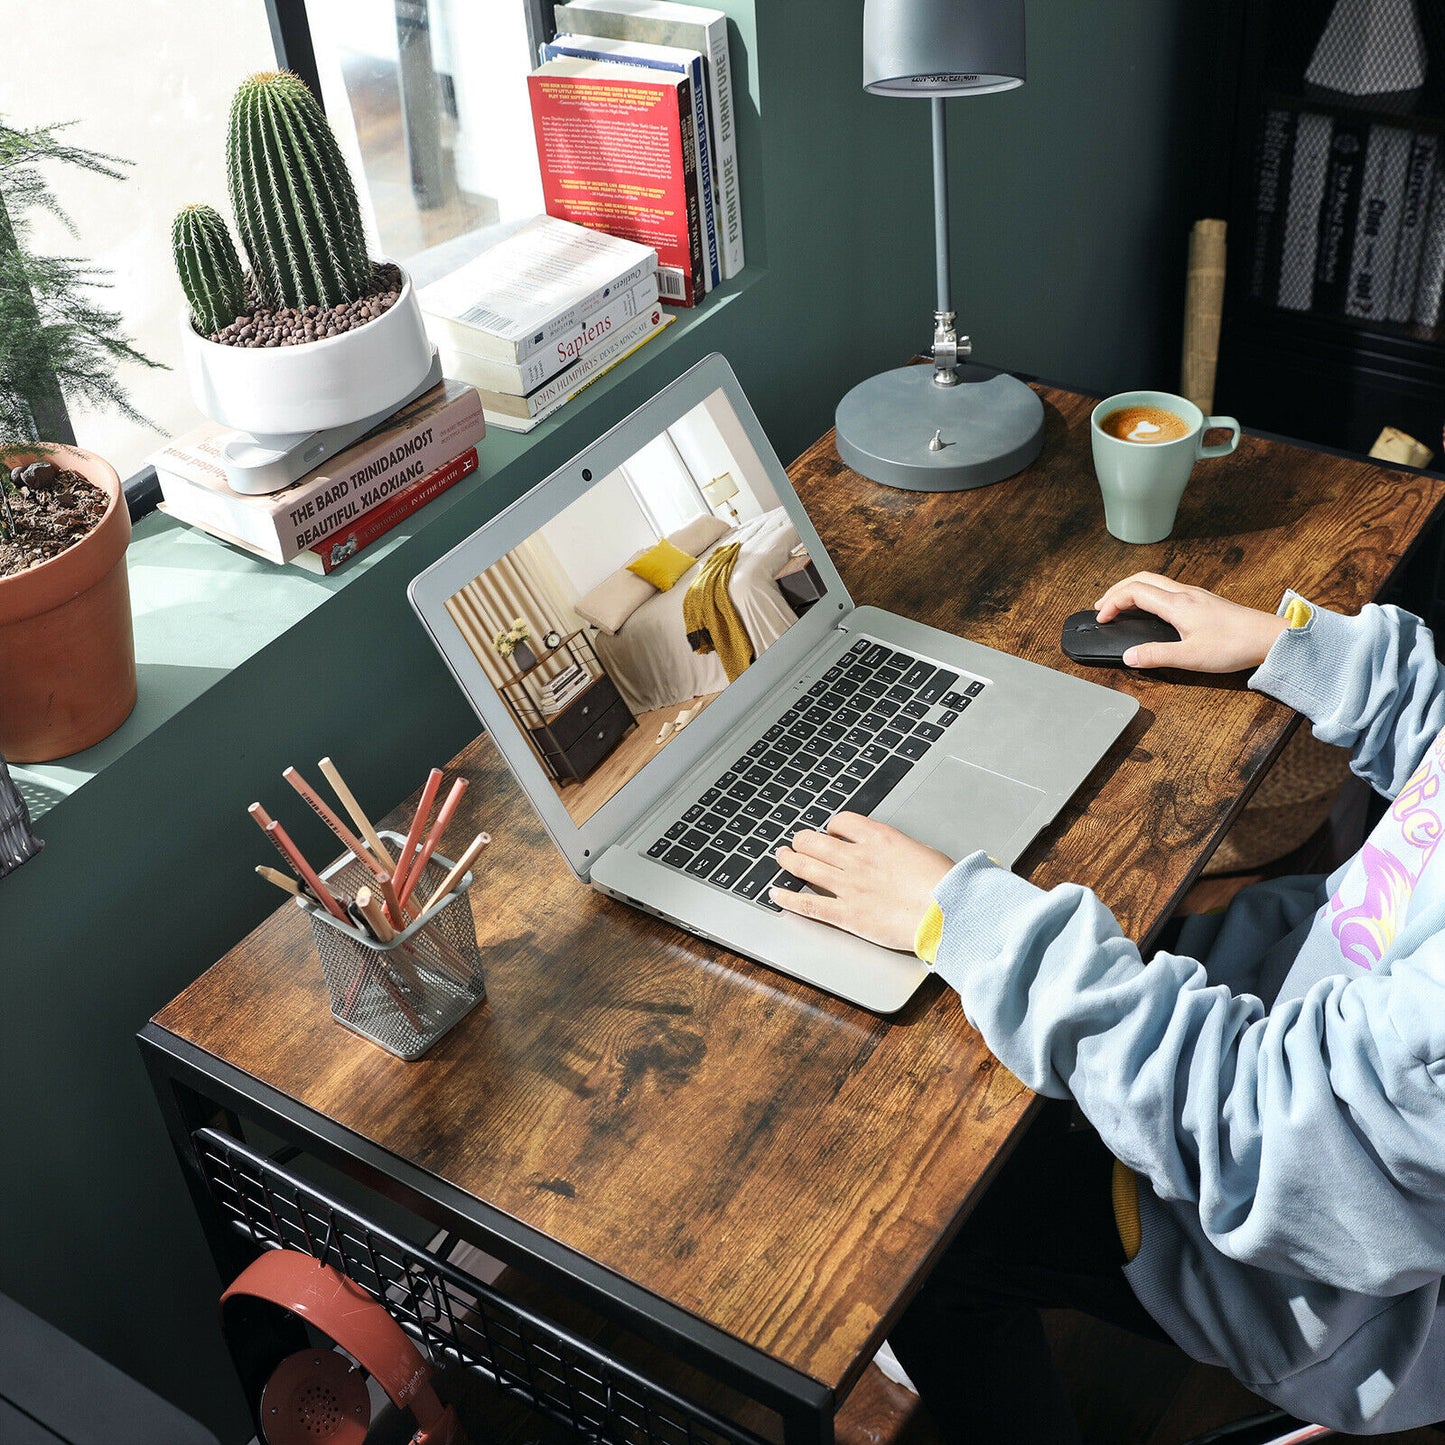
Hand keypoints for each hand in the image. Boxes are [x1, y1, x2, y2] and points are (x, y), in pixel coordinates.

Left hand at [769, 812, 953, 951]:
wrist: (948, 911)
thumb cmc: (944, 883)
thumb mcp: (922, 851)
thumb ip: (899, 849)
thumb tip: (894, 853)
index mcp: (879, 838)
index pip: (842, 822)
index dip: (831, 826)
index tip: (830, 832)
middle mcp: (858, 858)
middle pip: (816, 841)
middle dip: (802, 840)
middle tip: (796, 842)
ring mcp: (849, 886)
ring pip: (807, 867)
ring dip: (789, 860)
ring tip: (781, 857)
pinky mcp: (847, 914)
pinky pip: (809, 904)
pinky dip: (788, 898)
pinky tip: (776, 893)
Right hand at [1093, 572, 1286, 672]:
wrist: (1268, 637)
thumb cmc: (1234, 645)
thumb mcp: (1190, 657)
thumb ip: (1155, 656)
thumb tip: (1128, 656)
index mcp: (1177, 604)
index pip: (1133, 592)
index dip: (1112, 602)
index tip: (1101, 618)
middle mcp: (1184, 594)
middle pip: (1141, 579)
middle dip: (1116, 590)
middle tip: (1102, 606)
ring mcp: (1195, 595)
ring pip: (1155, 581)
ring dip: (1132, 589)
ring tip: (1120, 605)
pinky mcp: (1203, 600)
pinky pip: (1167, 588)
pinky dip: (1148, 593)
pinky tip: (1149, 608)